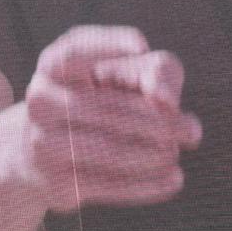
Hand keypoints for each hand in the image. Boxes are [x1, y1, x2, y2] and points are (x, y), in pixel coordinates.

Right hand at [22, 25, 201, 213]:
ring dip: (154, 154)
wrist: (45, 153)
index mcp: (53, 67)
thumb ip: (155, 72)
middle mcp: (40, 100)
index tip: (141, 46)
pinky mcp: (56, 181)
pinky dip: (149, 184)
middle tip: (192, 130)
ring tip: (175, 153)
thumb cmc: (101, 102)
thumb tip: (164, 99)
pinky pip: (109, 184)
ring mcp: (42, 141)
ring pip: (109, 149)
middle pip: (107, 108)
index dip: (105, 46)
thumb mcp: (127, 76)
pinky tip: (173, 179)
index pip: (73, 53)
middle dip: (158, 121)